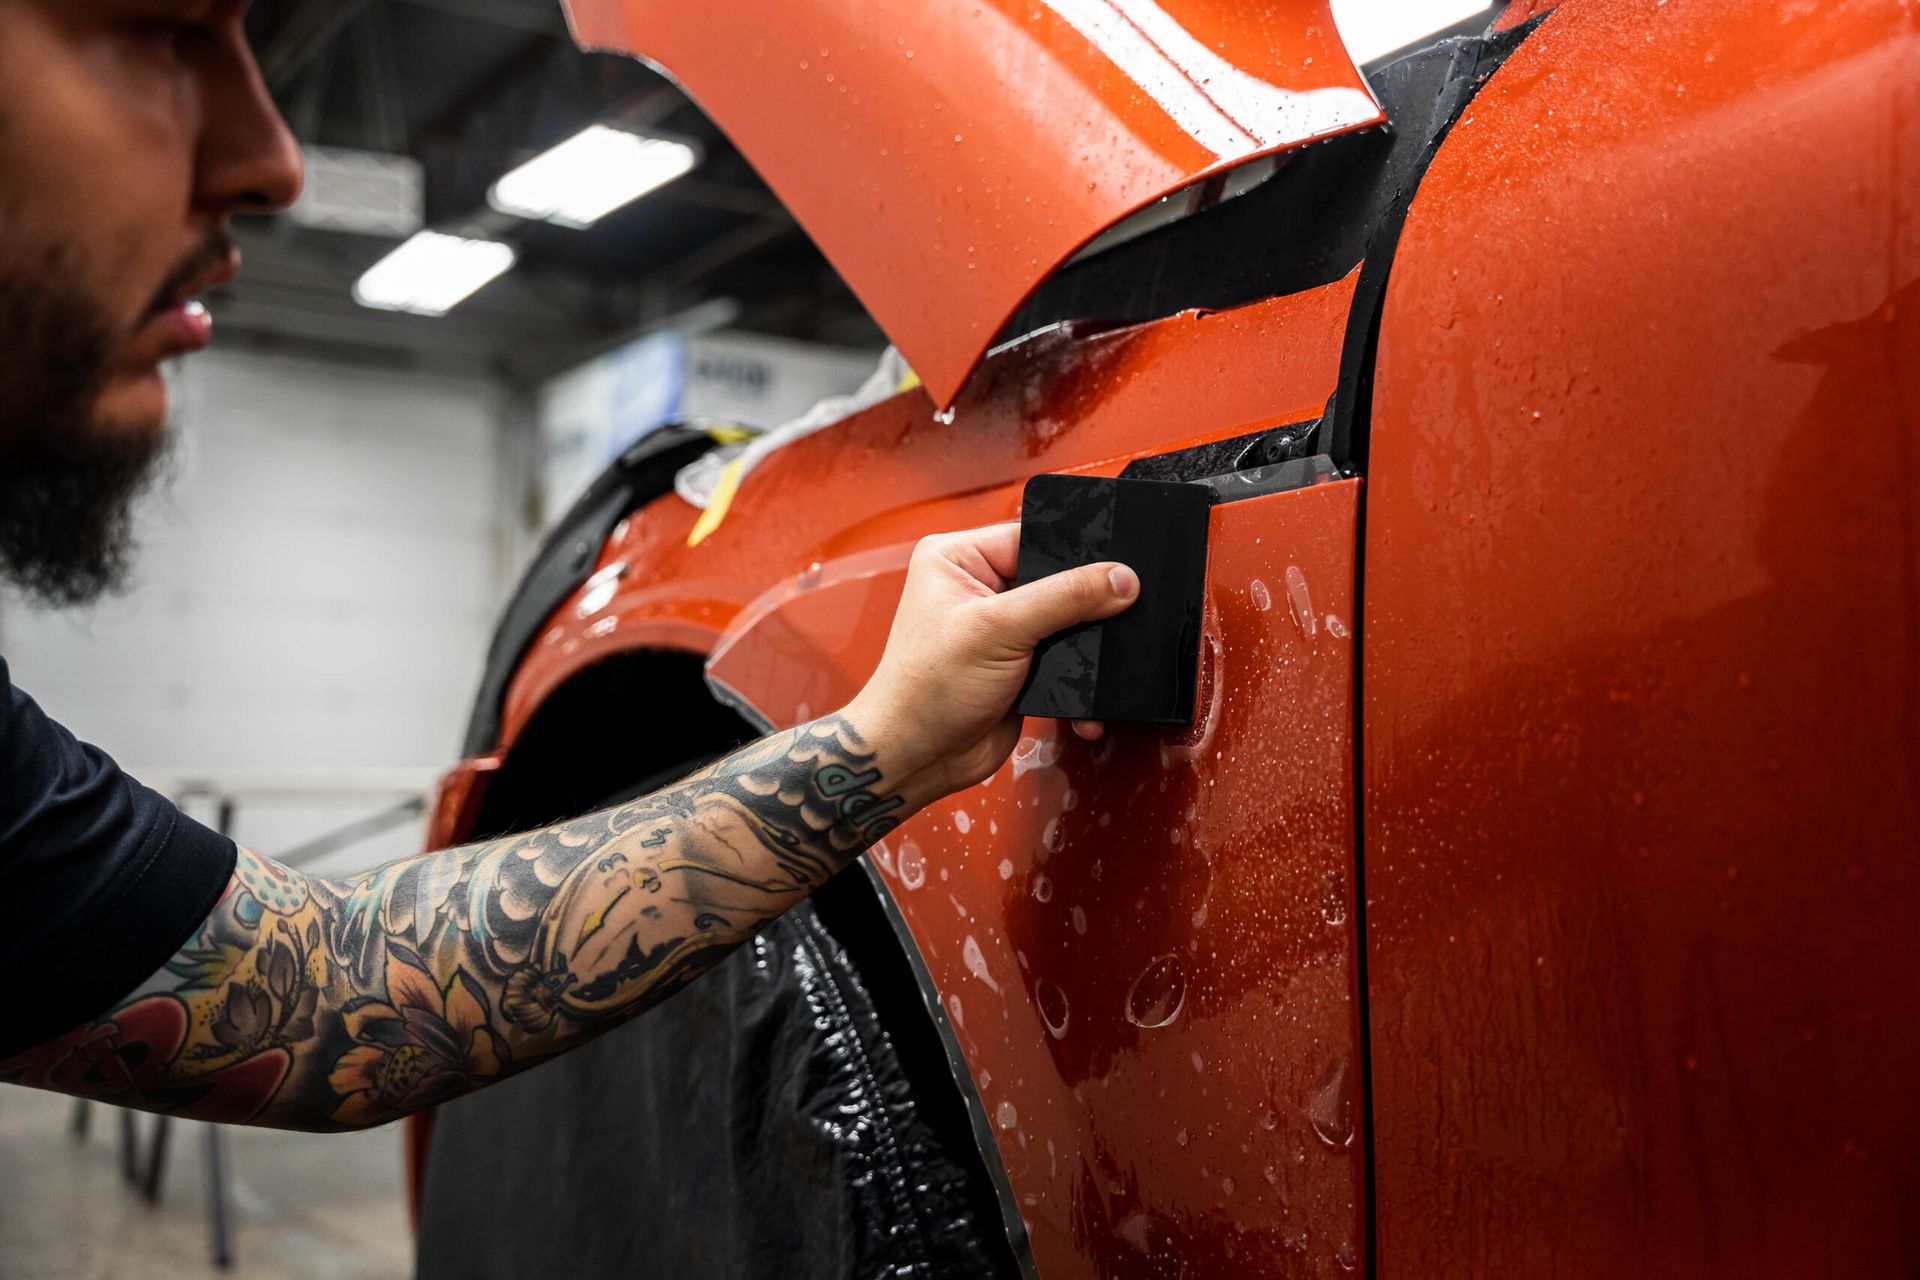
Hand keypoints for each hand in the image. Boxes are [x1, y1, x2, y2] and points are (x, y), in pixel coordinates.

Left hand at [844, 522, 1138, 797]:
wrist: (917, 758)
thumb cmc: (923, 691)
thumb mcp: (998, 630)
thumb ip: (1064, 598)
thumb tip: (1119, 578)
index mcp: (957, 557)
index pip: (1033, 537)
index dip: (1074, 554)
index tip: (1115, 569)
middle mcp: (978, 587)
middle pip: (1056, 579)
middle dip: (1083, 605)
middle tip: (1111, 617)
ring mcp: (1000, 628)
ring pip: (1066, 622)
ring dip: (1083, 647)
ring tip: (1097, 659)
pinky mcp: (1019, 664)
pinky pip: (1064, 659)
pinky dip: (1079, 678)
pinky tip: (1084, 695)